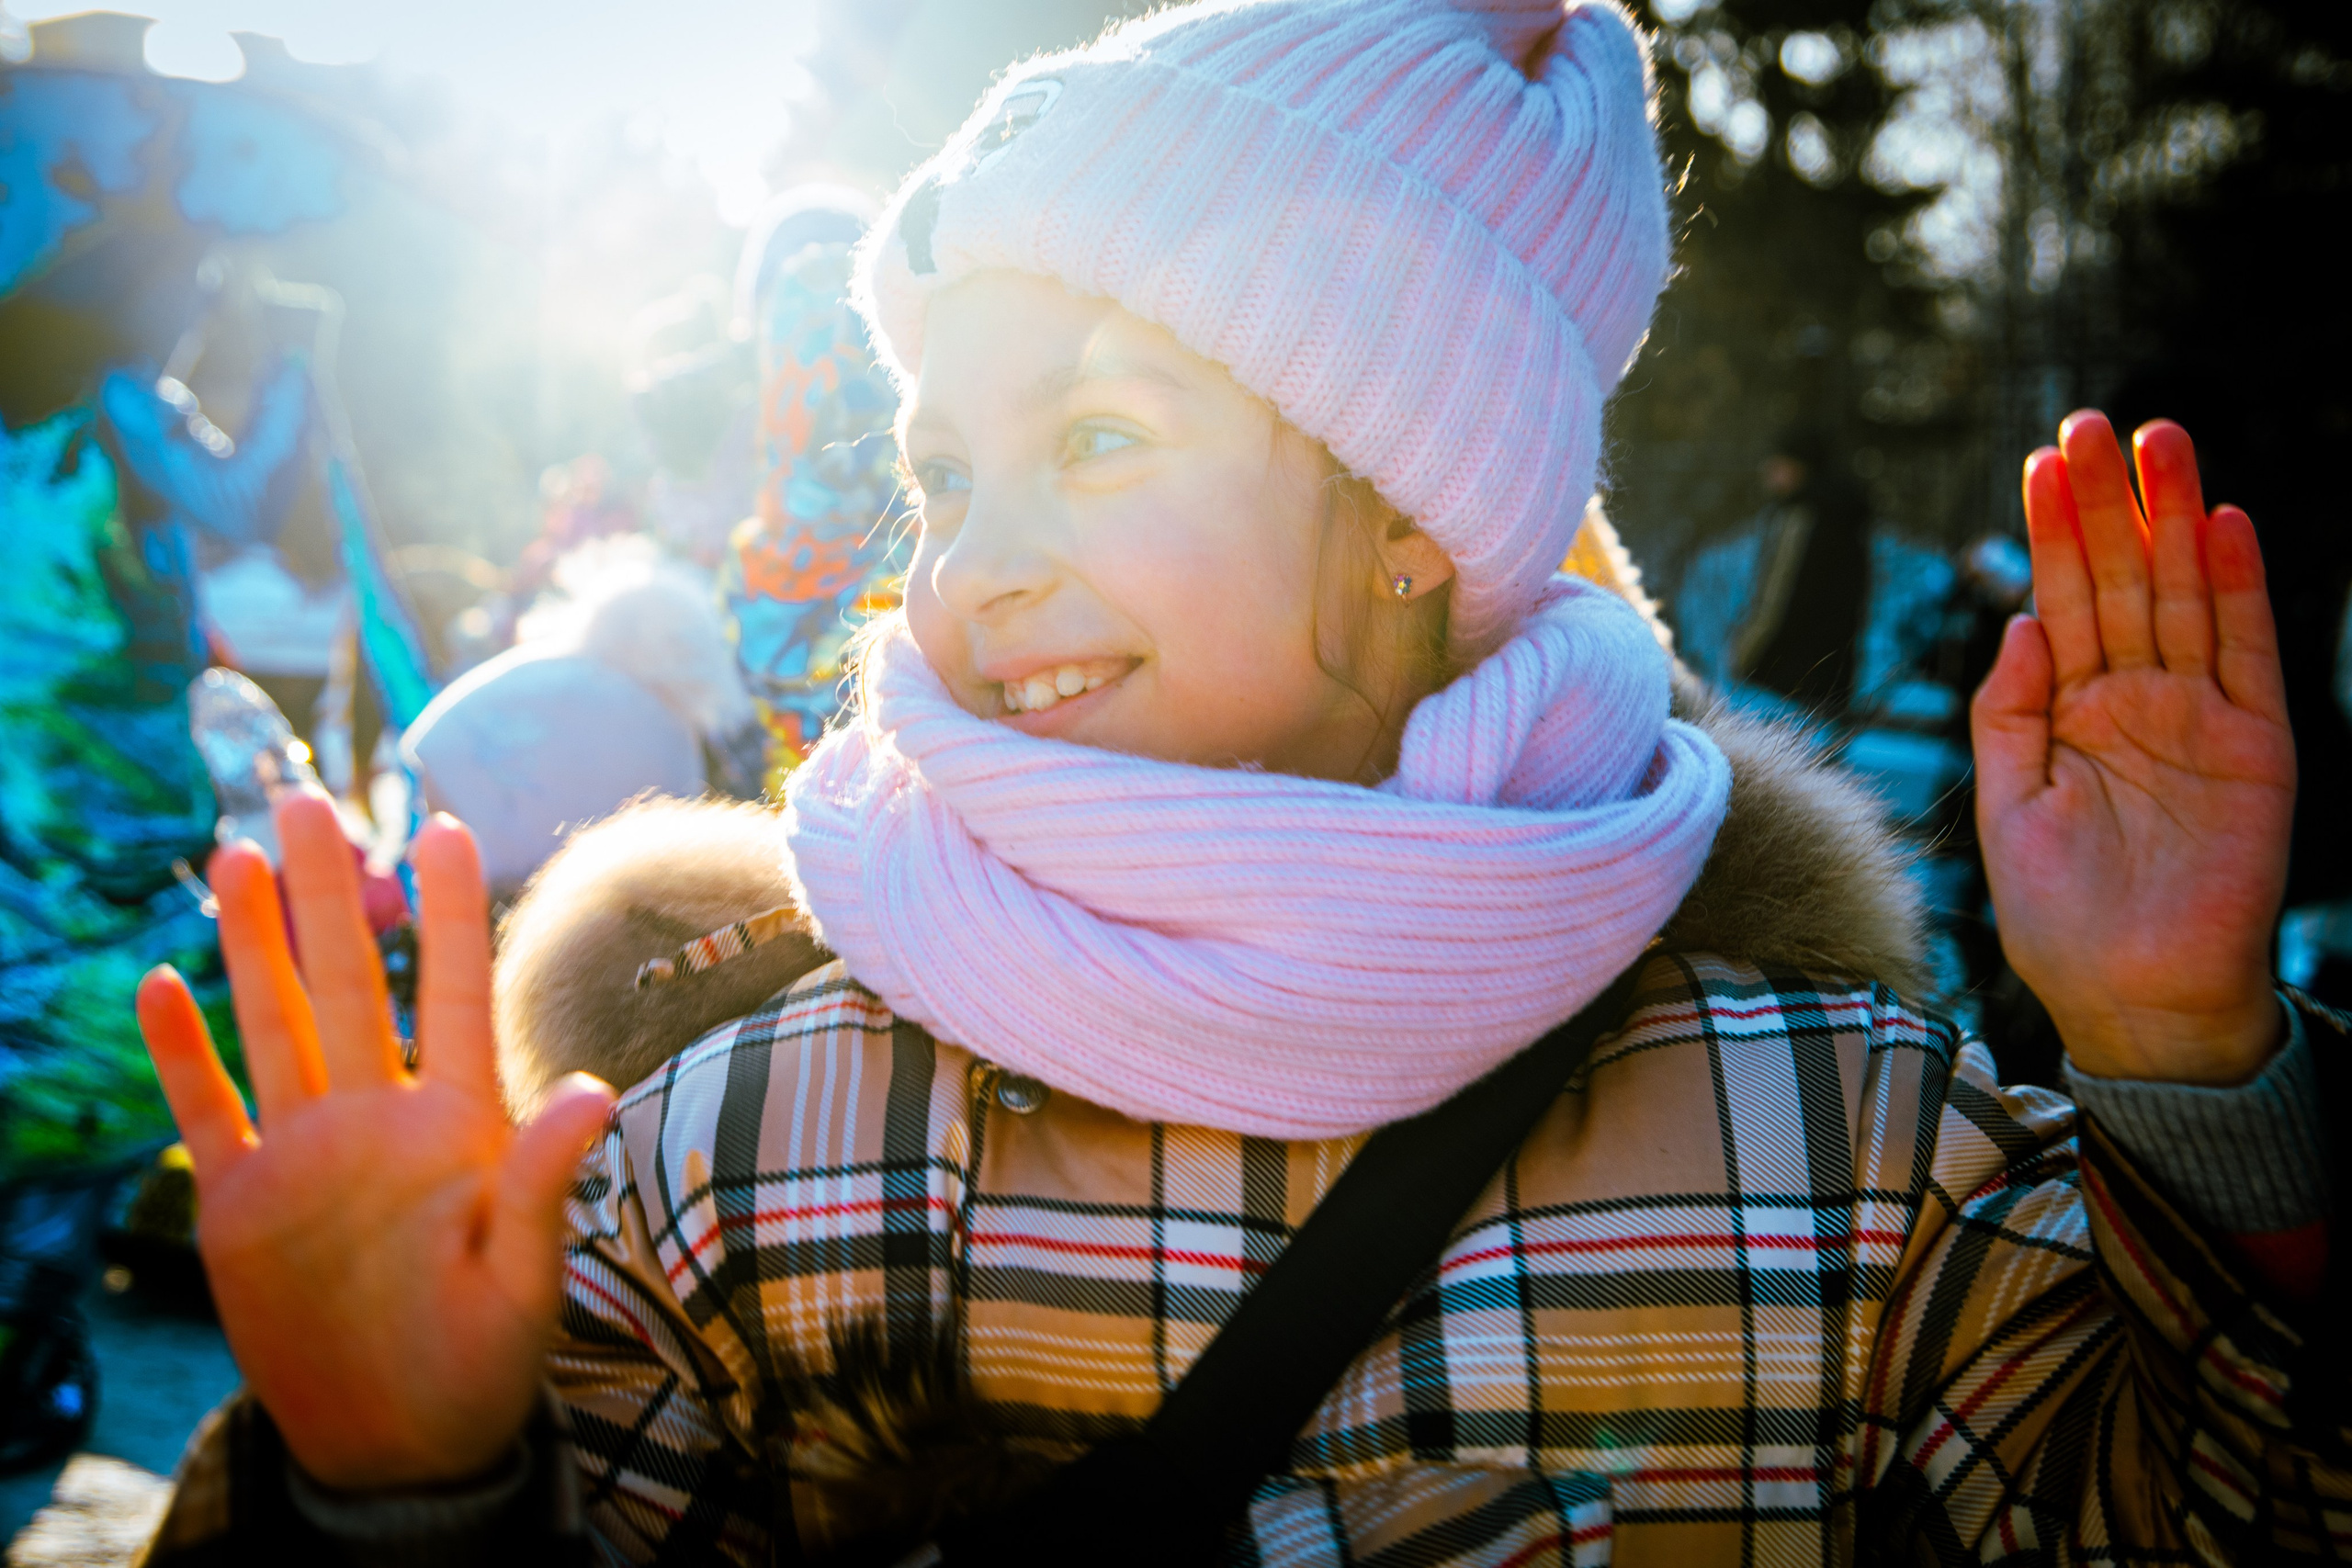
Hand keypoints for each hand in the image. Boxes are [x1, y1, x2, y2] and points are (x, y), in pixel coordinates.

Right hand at [137, 794, 613, 1489]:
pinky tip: (163, 986)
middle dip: (328, 892)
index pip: (455, 994)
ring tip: (237, 857)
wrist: (402, 1444)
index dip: (449, 912)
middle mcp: (376, 1121)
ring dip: (253, 945)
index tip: (444, 826)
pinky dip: (183, 1054)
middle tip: (306, 799)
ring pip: (276, 1025)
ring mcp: (304, 1157)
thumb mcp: (524, 1280)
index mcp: (456, 1127)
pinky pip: (208, 1113)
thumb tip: (594, 1092)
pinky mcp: (242, 1206)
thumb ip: (543, 1183)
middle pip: (349, 983)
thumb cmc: (483, 1364)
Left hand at [1973, 413, 2294, 1084]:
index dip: (2052, 532)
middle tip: (2093, 421)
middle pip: (2122, 579)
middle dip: (2109, 502)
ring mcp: (2197, 717)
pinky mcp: (2254, 746)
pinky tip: (2222, 526)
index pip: (2061, 601)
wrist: (2133, 997)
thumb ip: (2008, 715)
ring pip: (2183, 596)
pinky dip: (2235, 590)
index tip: (2041, 461)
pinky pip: (2247, 653)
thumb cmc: (2061, 917)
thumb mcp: (2007, 808)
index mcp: (2068, 712)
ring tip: (2160, 442)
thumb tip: (2017, 622)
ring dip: (2172, 519)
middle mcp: (2134, 700)